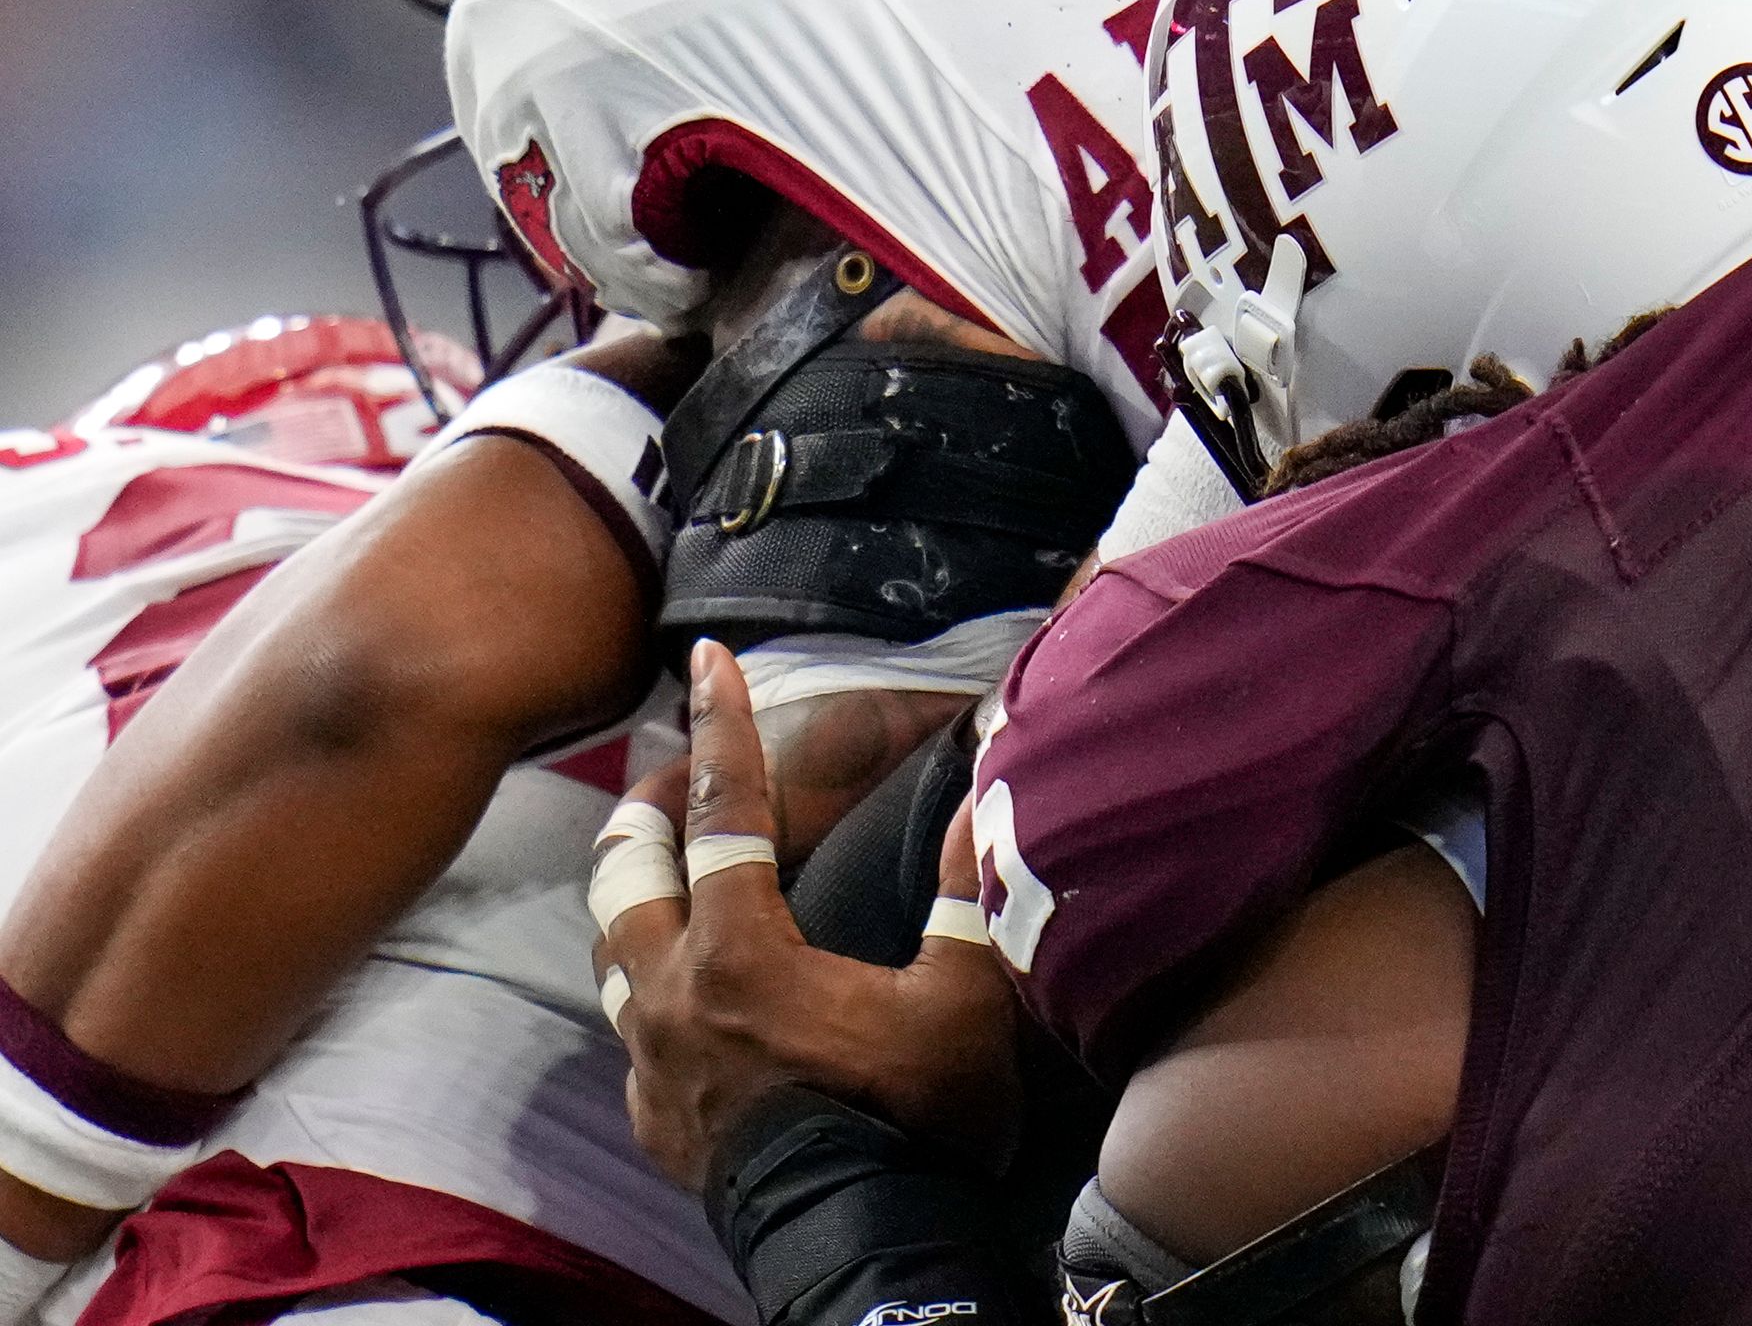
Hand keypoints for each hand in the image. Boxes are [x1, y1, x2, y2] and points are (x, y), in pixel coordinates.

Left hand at [592, 644, 1017, 1187]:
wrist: (854, 1240)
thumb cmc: (908, 1118)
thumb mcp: (958, 1001)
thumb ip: (962, 898)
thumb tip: (987, 803)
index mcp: (742, 953)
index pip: (725, 815)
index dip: (722, 731)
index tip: (708, 663)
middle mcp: (674, 998)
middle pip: (627, 876)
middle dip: (644, 811)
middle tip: (667, 771)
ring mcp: (654, 1064)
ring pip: (612, 955)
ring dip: (637, 902)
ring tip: (664, 875)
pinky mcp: (657, 1120)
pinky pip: (636, 1033)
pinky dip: (658, 989)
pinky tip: (694, 996)